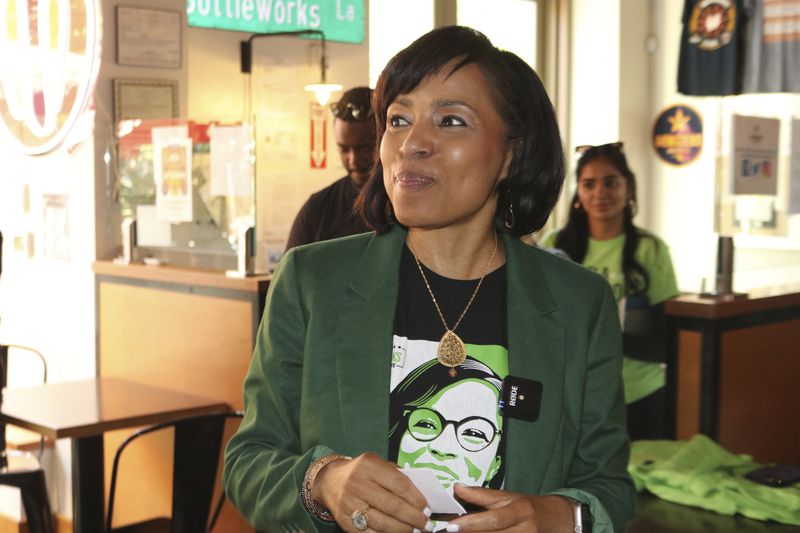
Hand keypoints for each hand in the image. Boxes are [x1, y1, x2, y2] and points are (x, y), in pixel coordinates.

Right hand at [314, 452, 433, 531]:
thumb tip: (421, 497)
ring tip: (414, 531)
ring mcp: (349, 504)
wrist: (330, 481)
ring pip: (382, 523)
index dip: (416, 499)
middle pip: (392, 505)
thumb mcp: (377, 464)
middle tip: (426, 525)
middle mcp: (357, 483)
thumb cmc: (361, 472)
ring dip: (402, 530)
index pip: (399, 484)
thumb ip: (396, 475)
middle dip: (413, 518)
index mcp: (369, 465)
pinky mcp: (344, 521)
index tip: (427, 509)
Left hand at [444, 484, 572, 532]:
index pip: (493, 519)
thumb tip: (457, 487)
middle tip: (449, 532)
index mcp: (520, 510)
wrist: (557, 520)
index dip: (472, 524)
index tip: (451, 526)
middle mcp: (524, 529)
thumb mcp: (508, 496)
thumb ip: (482, 495)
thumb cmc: (528, 506)